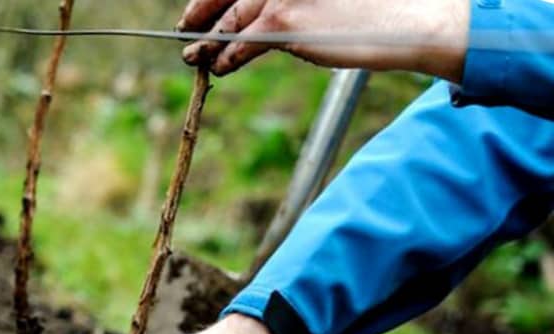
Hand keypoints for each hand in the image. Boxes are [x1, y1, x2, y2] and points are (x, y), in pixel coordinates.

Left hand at [178, 0, 468, 80]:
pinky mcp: (283, 22)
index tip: (198, 7)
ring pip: (232, 19)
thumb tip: (257, 16)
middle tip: (185, 28)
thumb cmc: (374, 7)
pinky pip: (242, 43)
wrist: (409, 19)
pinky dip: (227, 57)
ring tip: (193, 55)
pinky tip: (218, 66)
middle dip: (200, 11)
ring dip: (207, 40)